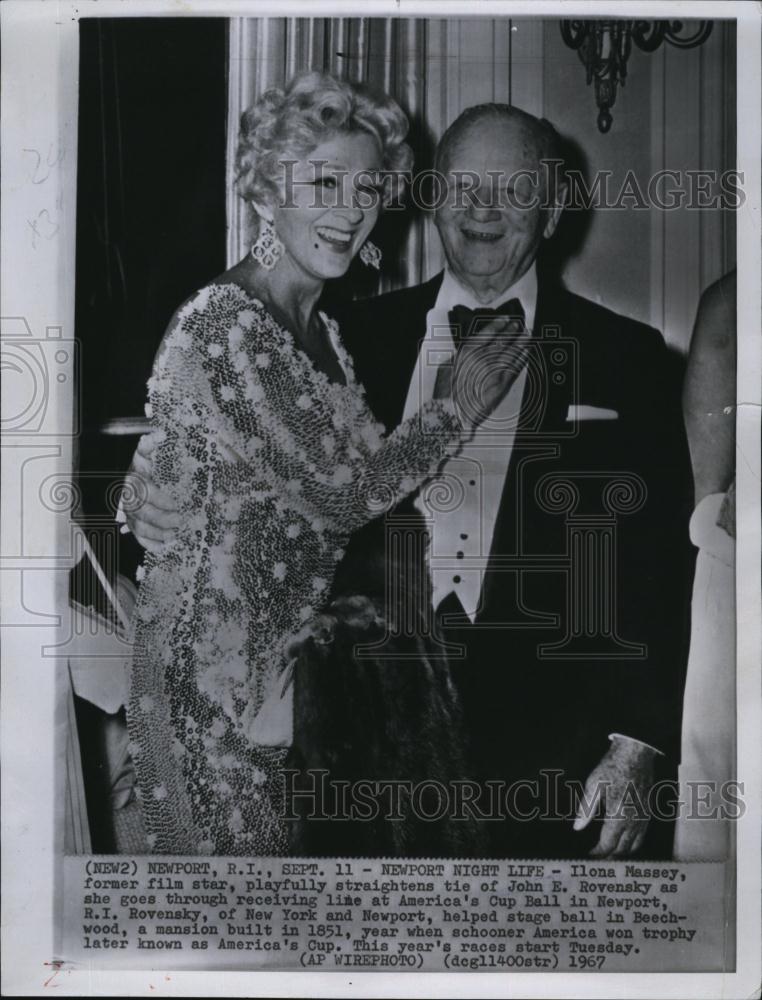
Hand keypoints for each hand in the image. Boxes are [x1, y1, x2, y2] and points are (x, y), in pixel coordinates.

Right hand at [121, 433, 180, 552]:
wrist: (144, 475)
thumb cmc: (153, 465)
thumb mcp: (152, 453)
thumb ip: (152, 444)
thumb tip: (159, 434)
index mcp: (134, 477)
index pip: (142, 490)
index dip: (158, 499)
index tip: (176, 503)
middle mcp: (129, 496)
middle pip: (140, 511)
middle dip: (162, 518)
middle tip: (181, 521)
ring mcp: (129, 512)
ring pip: (139, 526)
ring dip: (158, 533)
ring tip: (176, 534)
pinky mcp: (133, 524)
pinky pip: (138, 537)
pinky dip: (151, 544)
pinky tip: (165, 546)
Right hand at [448, 316, 529, 429]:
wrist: (453, 411)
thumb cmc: (448, 391)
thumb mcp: (450, 366)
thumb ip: (463, 356)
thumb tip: (474, 348)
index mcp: (468, 351)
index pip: (487, 333)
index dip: (498, 324)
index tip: (505, 319)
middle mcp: (483, 357)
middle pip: (501, 340)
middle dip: (511, 331)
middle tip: (518, 324)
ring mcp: (494, 370)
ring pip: (511, 351)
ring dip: (521, 342)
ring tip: (527, 335)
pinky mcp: (502, 383)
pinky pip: (515, 366)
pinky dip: (522, 357)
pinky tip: (526, 351)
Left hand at [573, 736, 655, 857]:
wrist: (636, 754)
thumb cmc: (613, 768)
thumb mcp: (594, 785)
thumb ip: (586, 809)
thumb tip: (577, 827)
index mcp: (618, 816)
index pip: (607, 845)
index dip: (597, 854)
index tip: (588, 857)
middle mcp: (634, 822)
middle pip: (622, 850)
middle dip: (609, 858)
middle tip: (598, 862)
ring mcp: (644, 818)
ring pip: (634, 846)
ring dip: (622, 853)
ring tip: (610, 856)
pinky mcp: (649, 813)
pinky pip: (642, 836)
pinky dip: (633, 845)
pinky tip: (626, 842)